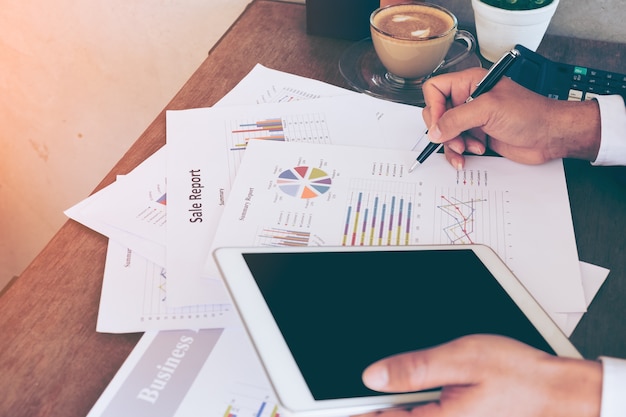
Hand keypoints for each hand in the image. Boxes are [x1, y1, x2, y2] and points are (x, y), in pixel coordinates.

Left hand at [360, 334, 601, 416]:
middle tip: (352, 390)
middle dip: (372, 407)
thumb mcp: (460, 360)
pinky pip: (424, 416)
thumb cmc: (519, 376)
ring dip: (392, 407)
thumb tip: (373, 376)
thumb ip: (414, 369)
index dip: (353, 412)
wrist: (557, 393)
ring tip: (376, 389)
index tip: (326, 403)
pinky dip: (410, 407)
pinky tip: (409, 392)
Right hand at [421, 68, 601, 169]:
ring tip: (467, 149)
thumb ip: (456, 119)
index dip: (434, 107)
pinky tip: (471, 154)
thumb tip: (434, 131)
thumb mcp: (488, 110)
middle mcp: (468, 100)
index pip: (435, 89)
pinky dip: (459, 154)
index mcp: (469, 83)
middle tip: (454, 138)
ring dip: (453, 145)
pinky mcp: (477, 136)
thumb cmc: (530, 113)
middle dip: (443, 130)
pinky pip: (456, 146)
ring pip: (445, 133)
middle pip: (437, 114)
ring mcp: (472, 119)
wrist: (550, 135)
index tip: (440, 124)